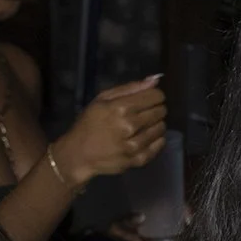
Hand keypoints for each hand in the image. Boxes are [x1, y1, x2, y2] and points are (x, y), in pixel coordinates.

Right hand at [51, 77, 167, 183]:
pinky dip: (158, 140)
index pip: (155, 96)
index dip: (155, 96)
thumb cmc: (89, 123)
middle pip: (160, 111)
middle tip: (146, 112)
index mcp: (120, 108)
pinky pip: (159, 146)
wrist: (78, 154)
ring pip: (161, 128)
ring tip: (145, 125)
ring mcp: (134, 145)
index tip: (150, 99)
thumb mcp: (102, 99)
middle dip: (156, 109)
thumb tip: (155, 80)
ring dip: (157, 124)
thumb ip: (130, 88)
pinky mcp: (137, 160)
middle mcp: (129, 126)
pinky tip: (148, 137)